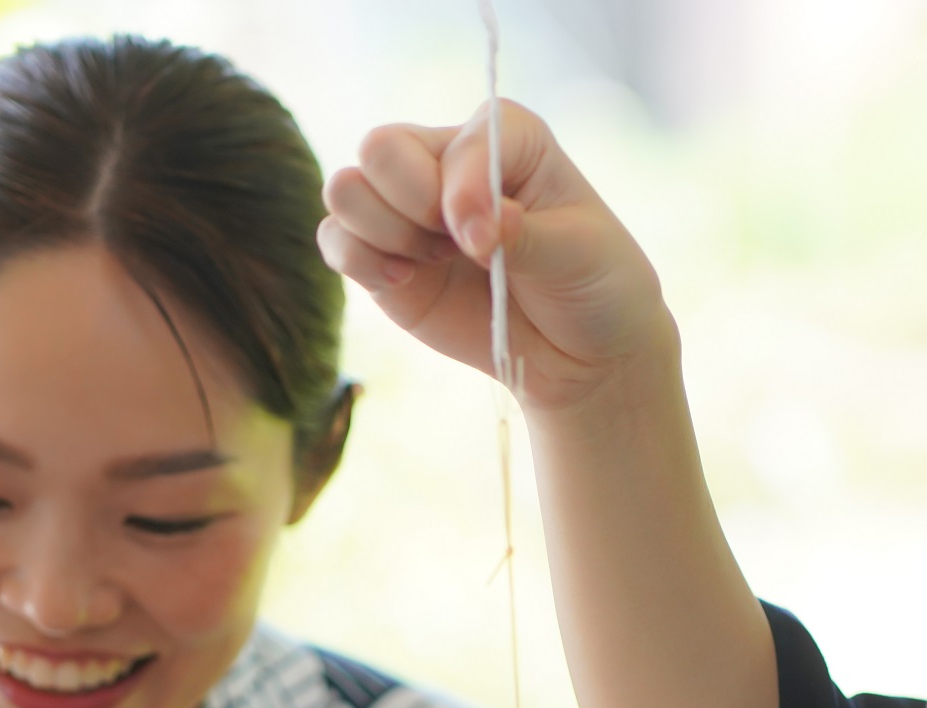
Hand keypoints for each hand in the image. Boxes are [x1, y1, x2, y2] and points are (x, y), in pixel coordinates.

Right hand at [320, 101, 676, 411]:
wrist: (579, 352)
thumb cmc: (592, 283)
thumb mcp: (578, 253)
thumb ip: (524, 234)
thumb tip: (473, 226)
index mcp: (503, 136)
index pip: (457, 143)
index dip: (464, 192)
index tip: (489, 243)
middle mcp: (447, 160)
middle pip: (380, 148)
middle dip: (411, 204)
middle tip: (453, 247)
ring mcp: (409, 208)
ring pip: (345, 189)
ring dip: (383, 233)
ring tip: (432, 263)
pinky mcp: (383, 257)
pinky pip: (334, 240)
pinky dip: (357, 261)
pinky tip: (404, 281)